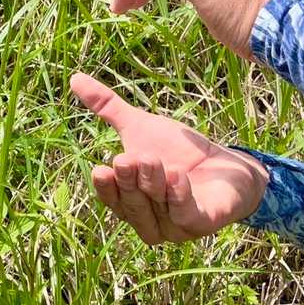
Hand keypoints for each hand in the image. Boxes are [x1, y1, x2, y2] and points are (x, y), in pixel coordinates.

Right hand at [70, 73, 269, 244]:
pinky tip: (176, 176)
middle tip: (130, 159)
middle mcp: (149, 220)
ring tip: (152, 160)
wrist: (229, 164)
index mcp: (129, 201)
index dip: (106, 188)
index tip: (101, 169)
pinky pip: (185, 215)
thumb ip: (109, 108)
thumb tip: (75, 78)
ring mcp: (175, 226)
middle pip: (132, 205)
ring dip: (153, 184)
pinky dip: (178, 196)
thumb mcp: (141, 127)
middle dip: (130, 182)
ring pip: (156, 209)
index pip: (111, 199)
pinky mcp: (202, 224)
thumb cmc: (180, 151)